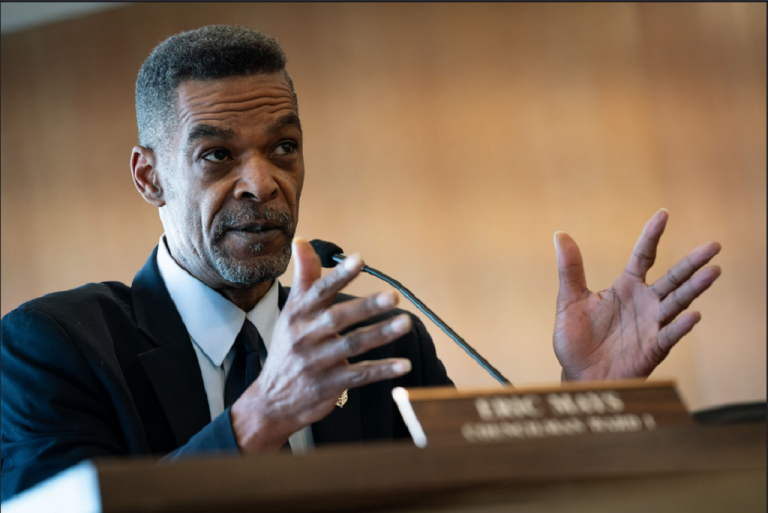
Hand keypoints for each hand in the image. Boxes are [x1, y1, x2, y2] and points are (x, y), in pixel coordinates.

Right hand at [231, 237, 412, 451]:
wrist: (271, 400)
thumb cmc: (287, 348)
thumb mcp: (290, 312)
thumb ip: (304, 278)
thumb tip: (302, 241)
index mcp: (298, 315)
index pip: (319, 291)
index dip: (339, 275)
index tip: (359, 260)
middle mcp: (306, 336)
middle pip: (339, 318)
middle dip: (366, 306)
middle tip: (393, 295)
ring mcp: (318, 362)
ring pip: (353, 344)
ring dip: (381, 334)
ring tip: (405, 323)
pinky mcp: (330, 384)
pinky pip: (360, 375)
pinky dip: (382, 370)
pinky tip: (403, 365)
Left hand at [553, 209, 720, 381]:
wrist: (578, 375)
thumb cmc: (576, 339)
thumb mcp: (570, 299)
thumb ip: (570, 268)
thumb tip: (560, 234)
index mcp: (625, 287)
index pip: (644, 256)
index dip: (652, 235)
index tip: (663, 214)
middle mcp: (644, 302)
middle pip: (673, 277)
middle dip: (692, 262)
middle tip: (713, 246)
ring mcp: (651, 324)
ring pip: (678, 302)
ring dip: (695, 288)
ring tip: (713, 271)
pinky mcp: (653, 348)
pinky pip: (669, 335)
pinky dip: (681, 326)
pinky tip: (694, 315)